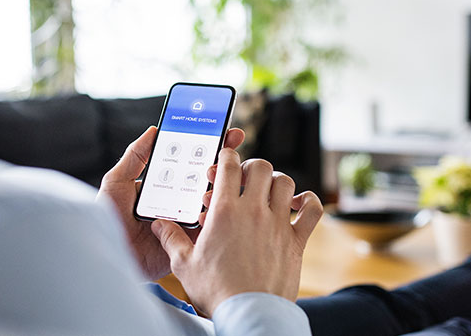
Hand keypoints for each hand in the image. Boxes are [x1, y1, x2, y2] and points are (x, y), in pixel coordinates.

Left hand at [97, 126, 245, 280]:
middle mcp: (180, 201)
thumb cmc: (108, 218)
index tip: (226, 132)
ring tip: (214, 175)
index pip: (192, 162)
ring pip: (213, 200)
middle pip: (209, 179)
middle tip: (230, 148)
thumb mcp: (117, 182)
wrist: (109, 253)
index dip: (211, 147)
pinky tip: (208, 203)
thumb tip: (154, 130)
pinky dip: (215, 214)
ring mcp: (187, 220)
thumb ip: (134, 156)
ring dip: (221, 185)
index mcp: (167, 185)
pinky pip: (209, 227)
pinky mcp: (190, 241)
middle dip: (225, 162)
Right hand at [151, 150, 322, 315]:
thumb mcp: (184, 264)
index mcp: (225, 212)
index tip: (224, 161)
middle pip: (261, 167)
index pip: (229, 165)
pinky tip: (297, 204)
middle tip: (244, 180)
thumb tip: (158, 224)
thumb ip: (172, 239)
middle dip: (251, 168)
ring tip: (267, 191)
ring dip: (276, 181)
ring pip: (286, 182)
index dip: (227, 156)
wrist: (248, 313)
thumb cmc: (216, 291)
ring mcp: (278, 224)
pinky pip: (312, 210)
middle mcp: (254, 211)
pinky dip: (308, 201)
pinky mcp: (295, 240)